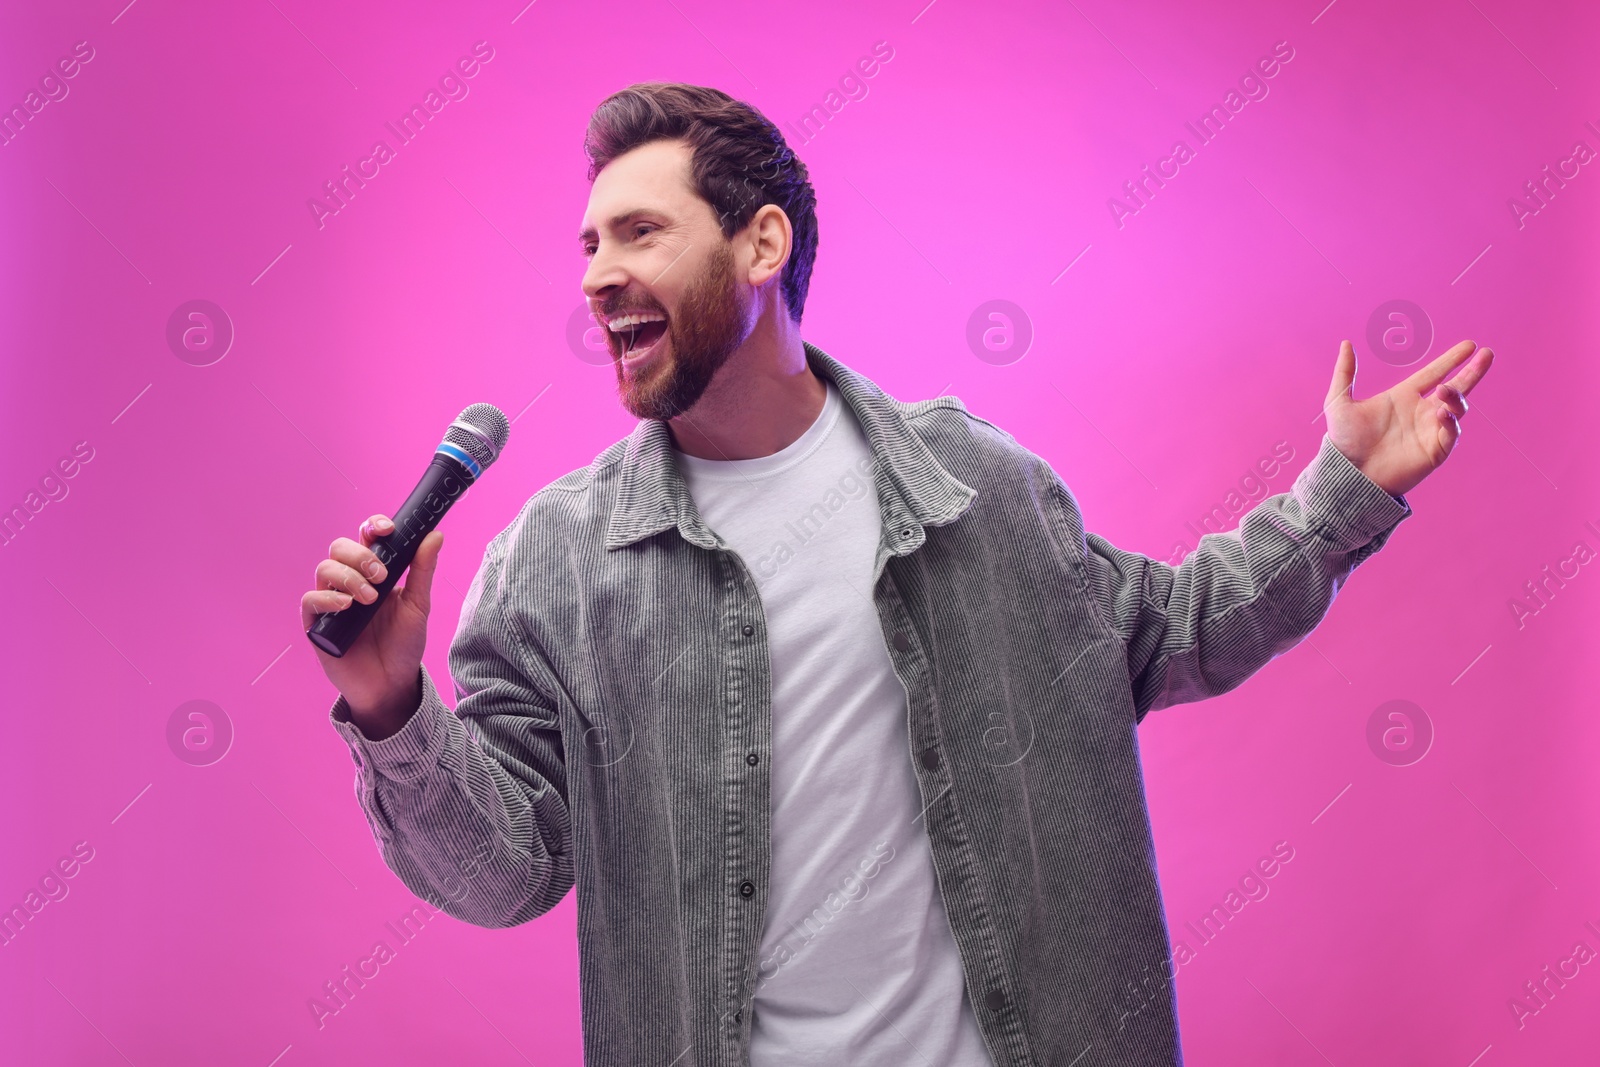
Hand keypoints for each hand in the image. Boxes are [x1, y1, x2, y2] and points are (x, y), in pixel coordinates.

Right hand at [301, 514, 443, 739]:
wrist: (391, 684)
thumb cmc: (404, 644)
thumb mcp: (418, 605)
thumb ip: (422, 570)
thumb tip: (435, 534)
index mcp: (374, 572)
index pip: (366, 537)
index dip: (373, 527)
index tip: (388, 530)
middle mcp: (349, 581)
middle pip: (340, 547)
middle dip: (360, 554)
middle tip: (381, 575)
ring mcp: (331, 600)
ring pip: (325, 568)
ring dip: (348, 577)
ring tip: (369, 598)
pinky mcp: (316, 623)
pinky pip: (310, 599)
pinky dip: (328, 597)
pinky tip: (346, 606)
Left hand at [1323, 338, 1494, 496]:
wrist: (1348, 474)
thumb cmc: (1343, 441)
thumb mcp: (1338, 402)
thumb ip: (1344, 373)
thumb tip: (1346, 343)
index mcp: (1404, 397)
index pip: (1434, 373)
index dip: (1451, 360)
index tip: (1470, 345)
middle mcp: (1421, 412)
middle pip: (1455, 388)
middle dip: (1472, 372)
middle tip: (1487, 354)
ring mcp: (1430, 431)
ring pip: (1456, 409)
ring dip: (1456, 397)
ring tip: (1447, 389)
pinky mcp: (1435, 451)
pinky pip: (1451, 433)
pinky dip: (1451, 422)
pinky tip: (1441, 413)